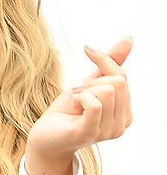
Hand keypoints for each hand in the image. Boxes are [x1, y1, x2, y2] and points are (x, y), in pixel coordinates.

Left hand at [24, 36, 132, 174]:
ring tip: (75, 103)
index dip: (103, 60)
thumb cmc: (67, 111)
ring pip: (106, 91)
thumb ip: (109, 63)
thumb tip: (128, 38)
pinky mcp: (89, 133)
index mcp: (125, 112)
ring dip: (83, 91)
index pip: (122, 76)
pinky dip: (81, 98)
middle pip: (117, 82)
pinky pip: (95, 104)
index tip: (87, 52)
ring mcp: (107, 131)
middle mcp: (121, 124)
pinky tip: (74, 107)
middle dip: (91, 81)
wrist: (45, 136)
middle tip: (76, 93)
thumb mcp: (89, 82)